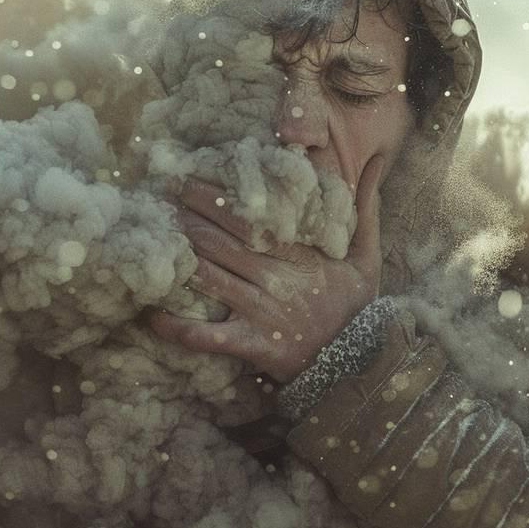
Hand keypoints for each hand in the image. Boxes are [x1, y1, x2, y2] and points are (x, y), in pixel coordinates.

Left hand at [149, 155, 386, 382]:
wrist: (360, 364)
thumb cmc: (357, 307)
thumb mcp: (369, 256)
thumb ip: (367, 210)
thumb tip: (376, 164)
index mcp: (299, 254)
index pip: (250, 217)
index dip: (215, 196)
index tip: (190, 177)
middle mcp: (275, 279)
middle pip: (220, 241)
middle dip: (187, 216)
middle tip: (160, 195)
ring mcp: (260, 312)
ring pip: (209, 277)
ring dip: (179, 256)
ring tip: (153, 236)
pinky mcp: (250, 344)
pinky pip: (207, 336)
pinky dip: (177, 327)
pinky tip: (152, 314)